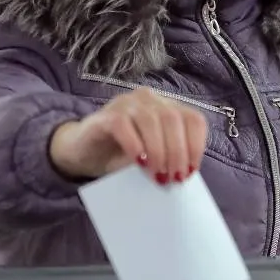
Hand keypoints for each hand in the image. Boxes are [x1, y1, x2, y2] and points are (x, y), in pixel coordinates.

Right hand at [49, 87, 207, 183]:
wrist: (82, 153)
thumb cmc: (122, 156)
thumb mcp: (152, 159)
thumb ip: (168, 160)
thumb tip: (183, 175)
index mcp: (167, 108)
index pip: (193, 119)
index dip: (196, 146)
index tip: (191, 171)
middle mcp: (150, 100)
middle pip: (173, 119)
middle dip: (177, 152)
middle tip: (174, 179)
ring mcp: (127, 103)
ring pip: (151, 120)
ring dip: (158, 151)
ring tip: (158, 175)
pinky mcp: (105, 115)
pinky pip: (123, 125)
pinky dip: (135, 145)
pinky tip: (139, 163)